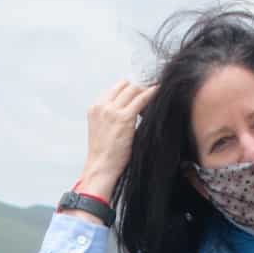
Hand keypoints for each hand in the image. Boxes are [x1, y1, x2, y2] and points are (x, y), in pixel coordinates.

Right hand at [80, 80, 157, 198]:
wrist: (101, 167)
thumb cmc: (105, 153)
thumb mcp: (102, 129)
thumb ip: (111, 116)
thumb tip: (129, 108)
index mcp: (95, 107)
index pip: (115, 88)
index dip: (129, 88)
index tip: (140, 90)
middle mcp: (102, 106)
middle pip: (124, 86)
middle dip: (139, 87)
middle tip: (151, 90)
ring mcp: (112, 111)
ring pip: (133, 89)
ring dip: (145, 90)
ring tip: (156, 92)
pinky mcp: (124, 118)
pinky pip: (141, 99)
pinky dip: (151, 93)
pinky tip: (158, 91)